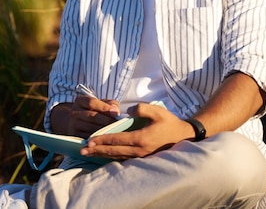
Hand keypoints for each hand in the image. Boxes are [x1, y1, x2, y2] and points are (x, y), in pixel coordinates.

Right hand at [67, 95, 120, 137]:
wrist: (76, 121)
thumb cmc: (94, 110)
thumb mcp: (101, 103)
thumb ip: (110, 104)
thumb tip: (116, 112)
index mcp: (80, 101)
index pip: (92, 103)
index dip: (104, 108)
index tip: (116, 113)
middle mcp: (74, 112)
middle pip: (92, 116)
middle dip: (107, 121)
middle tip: (119, 124)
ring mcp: (73, 124)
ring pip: (91, 128)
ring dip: (104, 130)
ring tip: (115, 131)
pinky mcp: (75, 135)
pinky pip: (88, 137)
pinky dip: (98, 138)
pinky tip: (107, 138)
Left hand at [79, 102, 194, 159]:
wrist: (183, 136)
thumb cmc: (169, 122)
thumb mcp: (157, 111)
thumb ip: (141, 108)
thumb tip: (127, 111)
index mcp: (141, 138)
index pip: (116, 140)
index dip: (102, 140)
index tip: (89, 140)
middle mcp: (139, 150)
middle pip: (113, 151)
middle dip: (97, 150)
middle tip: (82, 150)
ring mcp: (140, 155)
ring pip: (117, 156)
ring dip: (102, 155)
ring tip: (88, 154)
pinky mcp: (142, 157)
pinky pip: (123, 158)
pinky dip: (111, 157)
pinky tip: (103, 155)